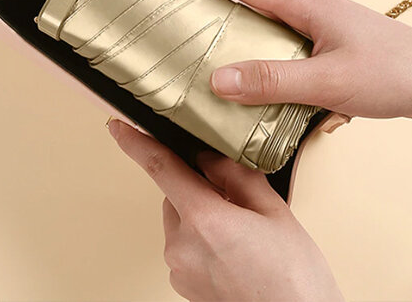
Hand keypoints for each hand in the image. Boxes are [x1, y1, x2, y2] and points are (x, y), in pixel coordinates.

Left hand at [108, 119, 343, 301]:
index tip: (118, 127)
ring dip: (201, 213)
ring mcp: (179, 269)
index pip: (160, 168)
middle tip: (237, 200)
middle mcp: (181, 246)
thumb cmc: (293, 278)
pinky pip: (184, 244)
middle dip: (199, 187)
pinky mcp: (182, 284)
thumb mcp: (273, 210)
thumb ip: (236, 175)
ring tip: (242, 233)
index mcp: (204, 219)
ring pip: (180, 219)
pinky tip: (233, 249)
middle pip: (176, 194)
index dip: (136, 142)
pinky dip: (200, 237)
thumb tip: (209, 156)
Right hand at [159, 0, 411, 120]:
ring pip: (261, 16)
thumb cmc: (395, 74)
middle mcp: (306, 6)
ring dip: (230, 19)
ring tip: (199, 34)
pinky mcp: (323, 43)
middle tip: (174, 1)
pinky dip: (253, 44)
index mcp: (303, 3)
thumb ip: (274, 81)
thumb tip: (218, 79)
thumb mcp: (330, 81)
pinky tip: (246, 66)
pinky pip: (277, 37)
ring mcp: (315, 23)